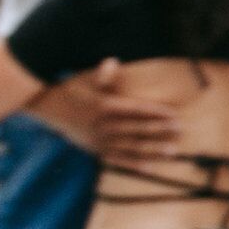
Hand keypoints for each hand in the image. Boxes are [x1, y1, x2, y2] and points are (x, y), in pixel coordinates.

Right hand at [64, 62, 180, 163]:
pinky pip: (118, 159)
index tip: (175, 114)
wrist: (47, 108)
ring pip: (130, 147)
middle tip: (181, 131)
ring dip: (153, 149)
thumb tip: (112, 61)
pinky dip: (134, 164)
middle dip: (160, 130)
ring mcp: (99, 140)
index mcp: (103, 106)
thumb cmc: (70, 89)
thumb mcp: (85, 79)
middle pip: (136, 129)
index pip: (135, 109)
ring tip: (172, 151)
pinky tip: (151, 167)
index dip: (156, 112)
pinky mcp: (95, 150)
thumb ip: (102, 74)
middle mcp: (102, 125)